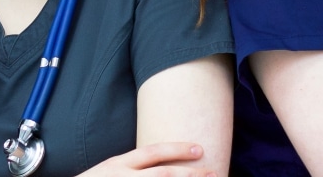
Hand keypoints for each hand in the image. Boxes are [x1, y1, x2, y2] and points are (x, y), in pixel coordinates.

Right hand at [78, 143, 215, 176]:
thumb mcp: (109, 170)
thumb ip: (131, 167)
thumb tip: (159, 164)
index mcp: (120, 164)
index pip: (153, 152)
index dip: (177, 149)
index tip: (199, 148)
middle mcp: (124, 176)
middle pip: (164, 173)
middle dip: (191, 174)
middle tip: (214, 172)